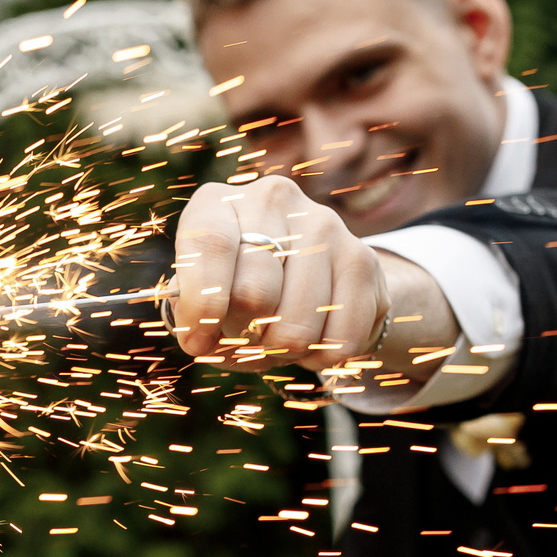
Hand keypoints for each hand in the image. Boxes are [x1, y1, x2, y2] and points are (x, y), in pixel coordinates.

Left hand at [167, 174, 387, 374]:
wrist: (312, 276)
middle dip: (245, 336)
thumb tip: (200, 339)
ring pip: (296, 326)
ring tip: (279, 337)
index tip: (198, 341)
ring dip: (283, 351)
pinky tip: (313, 339)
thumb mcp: (206, 297)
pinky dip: (319, 357)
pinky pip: (339, 340)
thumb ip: (194, 318)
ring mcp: (324, 225)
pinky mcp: (363, 259)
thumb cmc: (240, 290)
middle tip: (246, 338)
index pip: (209, 245)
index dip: (201, 304)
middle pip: (254, 293)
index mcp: (220, 203)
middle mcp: (274, 200)